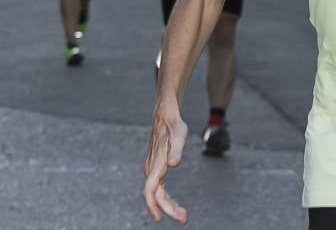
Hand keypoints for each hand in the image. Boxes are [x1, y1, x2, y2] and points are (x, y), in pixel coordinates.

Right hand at [142, 106, 189, 223]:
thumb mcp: (179, 135)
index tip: (160, 219)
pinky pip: (159, 189)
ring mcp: (153, 170)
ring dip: (168, 206)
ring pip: (158, 194)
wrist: (165, 116)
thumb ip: (176, 150)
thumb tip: (173, 164)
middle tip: (184, 218)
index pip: (151, 191)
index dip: (154, 206)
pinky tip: (175, 204)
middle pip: (156, 196)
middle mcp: (151, 170)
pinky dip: (167, 199)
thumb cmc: (174, 125)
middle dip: (169, 209)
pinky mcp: (156, 169)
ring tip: (183, 214)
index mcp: (155, 165)